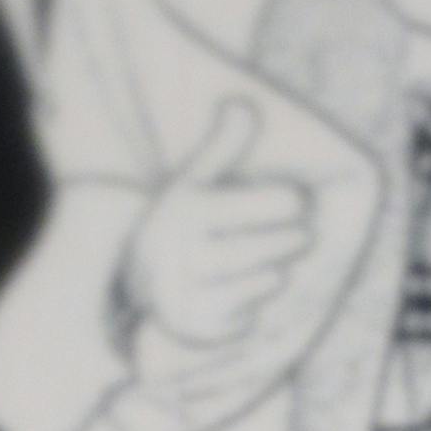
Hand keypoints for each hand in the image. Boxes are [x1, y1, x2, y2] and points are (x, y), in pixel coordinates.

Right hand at [121, 97, 314, 350]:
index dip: (292, 202)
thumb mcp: (194, 180)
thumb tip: (242, 104)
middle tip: (296, 235)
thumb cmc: (182, 222)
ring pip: (271, 279)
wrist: (134, 285)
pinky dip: (254, 303)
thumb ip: (222, 144)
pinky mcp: (200, 326)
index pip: (282, 203)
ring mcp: (192, 292)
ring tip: (264, 261)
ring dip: (274, 271)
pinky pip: (253, 315)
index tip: (292, 202)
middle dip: (293, 238)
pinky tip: (241, 291)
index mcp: (192, 207)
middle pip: (283, 243)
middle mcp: (187, 251)